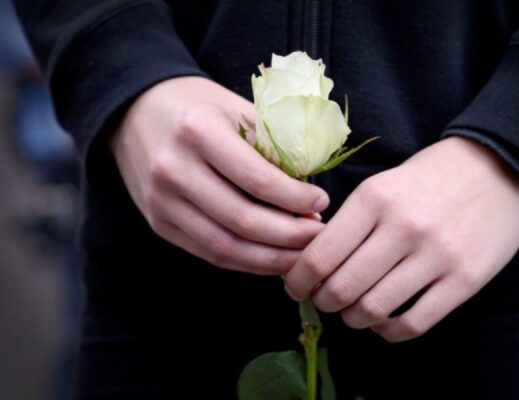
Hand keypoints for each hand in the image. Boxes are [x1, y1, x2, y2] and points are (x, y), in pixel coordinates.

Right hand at [110, 77, 328, 274]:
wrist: (135, 112)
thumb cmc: (196, 106)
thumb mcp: (235, 109)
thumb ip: (271, 146)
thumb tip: (309, 193)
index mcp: (197, 131)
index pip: (256, 179)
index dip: (295, 198)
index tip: (321, 203)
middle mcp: (173, 169)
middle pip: (242, 220)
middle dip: (289, 236)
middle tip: (318, 236)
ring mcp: (161, 201)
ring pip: (224, 247)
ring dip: (270, 258)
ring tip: (301, 255)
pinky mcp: (157, 223)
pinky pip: (207, 252)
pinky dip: (245, 261)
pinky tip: (270, 257)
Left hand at [284, 136, 518, 341]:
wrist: (499, 169)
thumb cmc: (429, 178)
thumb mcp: (382, 184)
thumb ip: (350, 222)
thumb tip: (313, 262)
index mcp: (374, 198)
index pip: (320, 256)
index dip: (298, 280)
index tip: (295, 287)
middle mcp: (403, 227)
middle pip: (342, 288)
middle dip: (323, 302)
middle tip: (324, 300)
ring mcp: (437, 255)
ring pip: (374, 309)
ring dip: (354, 319)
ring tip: (354, 311)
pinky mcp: (465, 279)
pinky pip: (414, 323)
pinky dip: (389, 331)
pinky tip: (384, 322)